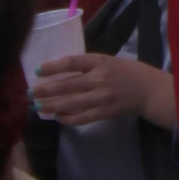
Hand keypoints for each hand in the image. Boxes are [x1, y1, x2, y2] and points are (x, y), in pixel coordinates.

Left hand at [34, 54, 173, 128]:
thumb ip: (89, 67)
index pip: (73, 62)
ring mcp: (101, 97)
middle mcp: (100, 78)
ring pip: (70, 103)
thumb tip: (61, 74)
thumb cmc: (127, 71)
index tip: (37, 70)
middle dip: (46, 90)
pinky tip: (57, 116)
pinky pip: (80, 118)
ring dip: (51, 105)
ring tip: (37, 106)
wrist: (148, 90)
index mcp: (101, 61)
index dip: (53, 67)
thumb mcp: (109, 61)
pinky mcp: (103, 112)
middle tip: (30, 93)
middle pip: (67, 85)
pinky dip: (66, 118)